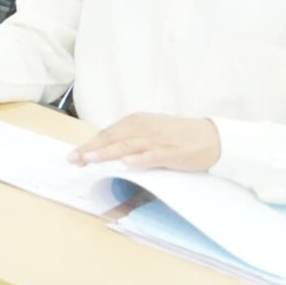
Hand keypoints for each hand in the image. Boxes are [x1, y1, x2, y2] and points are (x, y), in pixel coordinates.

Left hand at [70, 113, 221, 172]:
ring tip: (89, 159)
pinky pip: (151, 156)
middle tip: (73, 159)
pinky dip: (138, 159)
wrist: (212, 137)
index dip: (89, 144)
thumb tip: (106, 147)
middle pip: (112, 138)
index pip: (107, 133)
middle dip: (90, 149)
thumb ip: (129, 136)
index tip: (74, 155)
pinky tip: (126, 163)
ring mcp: (157, 140)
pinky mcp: (171, 153)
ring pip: (126, 146)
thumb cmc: (178, 135)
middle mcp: (144, 128)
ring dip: (106, 152)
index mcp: (137, 121)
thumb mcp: (150, 130)